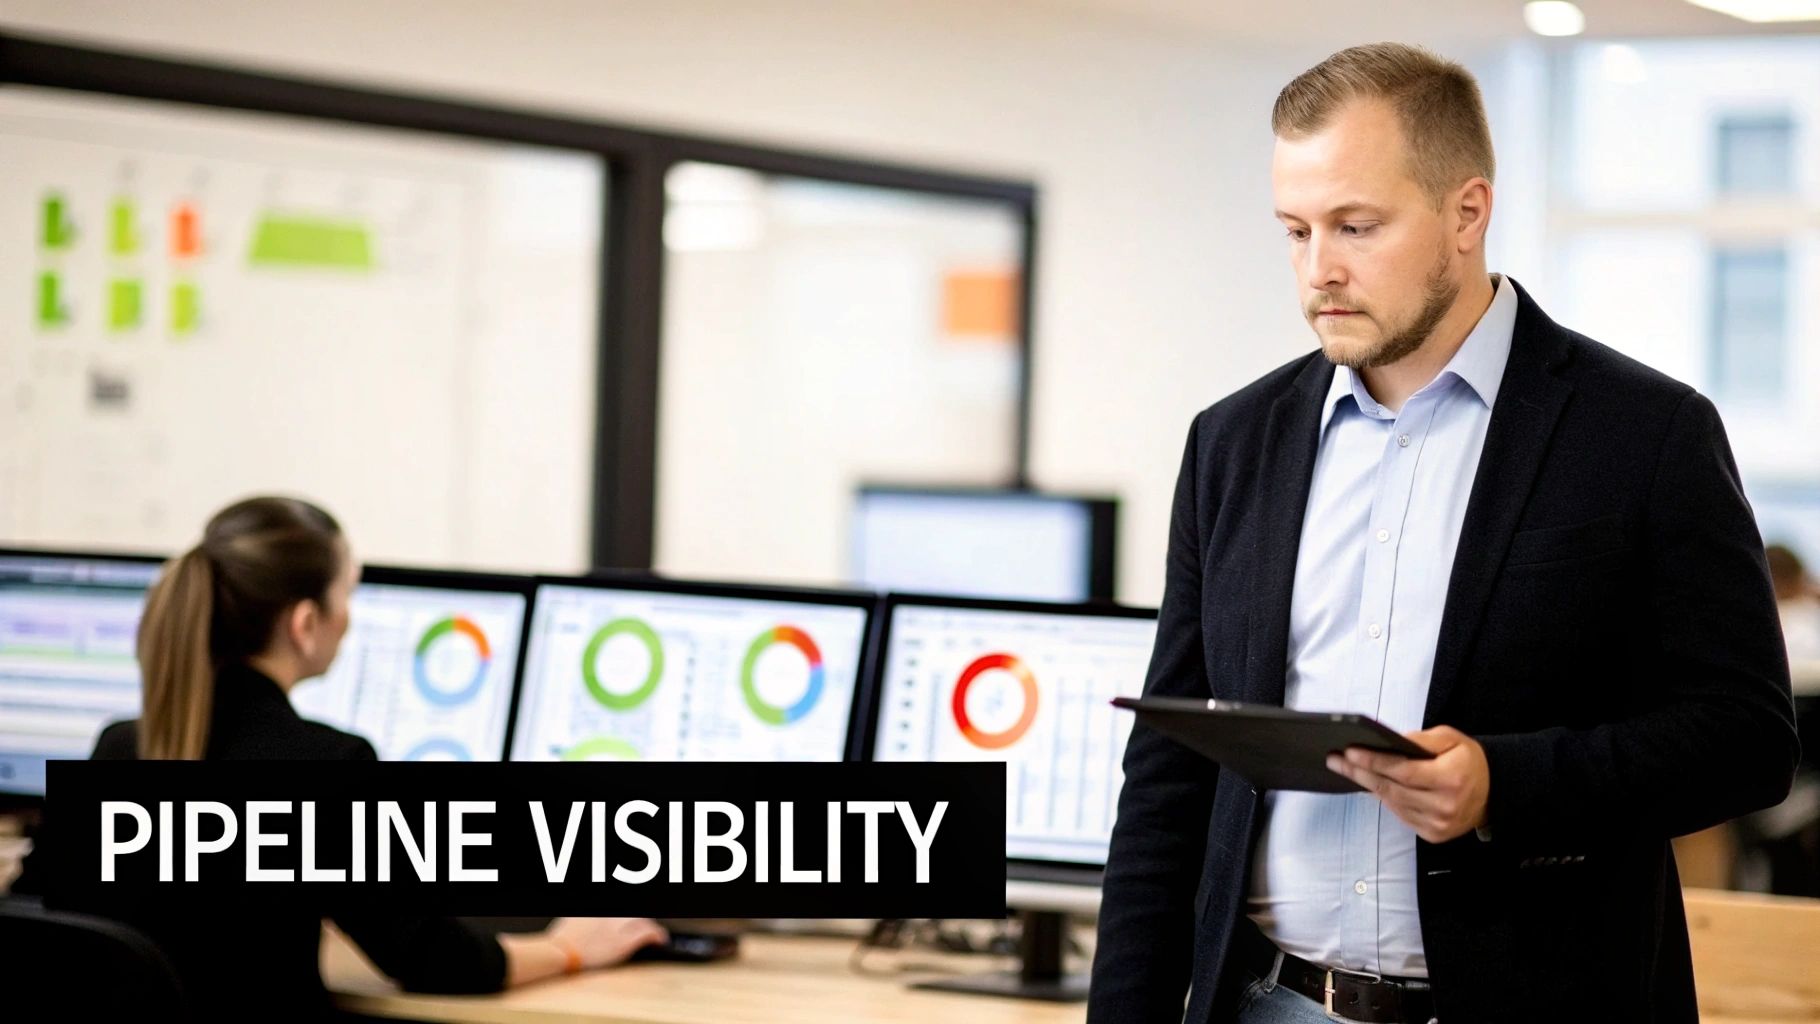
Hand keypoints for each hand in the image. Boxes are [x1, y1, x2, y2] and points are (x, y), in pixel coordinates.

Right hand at [545, 917, 668, 968]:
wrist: (559, 952)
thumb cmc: (560, 941)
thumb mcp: (571, 919)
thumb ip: (584, 917)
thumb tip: (587, 920)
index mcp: (598, 909)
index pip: (620, 910)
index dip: (627, 916)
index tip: (627, 920)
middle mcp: (610, 914)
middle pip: (632, 913)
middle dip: (638, 919)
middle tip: (641, 925)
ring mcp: (618, 926)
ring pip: (642, 920)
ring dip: (648, 926)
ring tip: (654, 932)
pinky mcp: (624, 942)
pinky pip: (647, 934)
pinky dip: (657, 935)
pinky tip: (660, 940)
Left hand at [1325, 725, 1489, 843]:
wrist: (1493, 793)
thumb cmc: (1469, 762)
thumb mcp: (1451, 739)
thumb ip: (1422, 740)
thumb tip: (1391, 742)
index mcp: (1451, 778)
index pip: (1403, 771)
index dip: (1374, 762)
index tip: (1350, 752)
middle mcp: (1444, 805)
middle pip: (1392, 789)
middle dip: (1360, 773)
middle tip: (1336, 760)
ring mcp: (1438, 824)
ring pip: (1393, 804)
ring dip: (1369, 786)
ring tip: (1348, 770)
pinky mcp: (1433, 835)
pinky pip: (1401, 815)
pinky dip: (1386, 800)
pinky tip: (1372, 786)